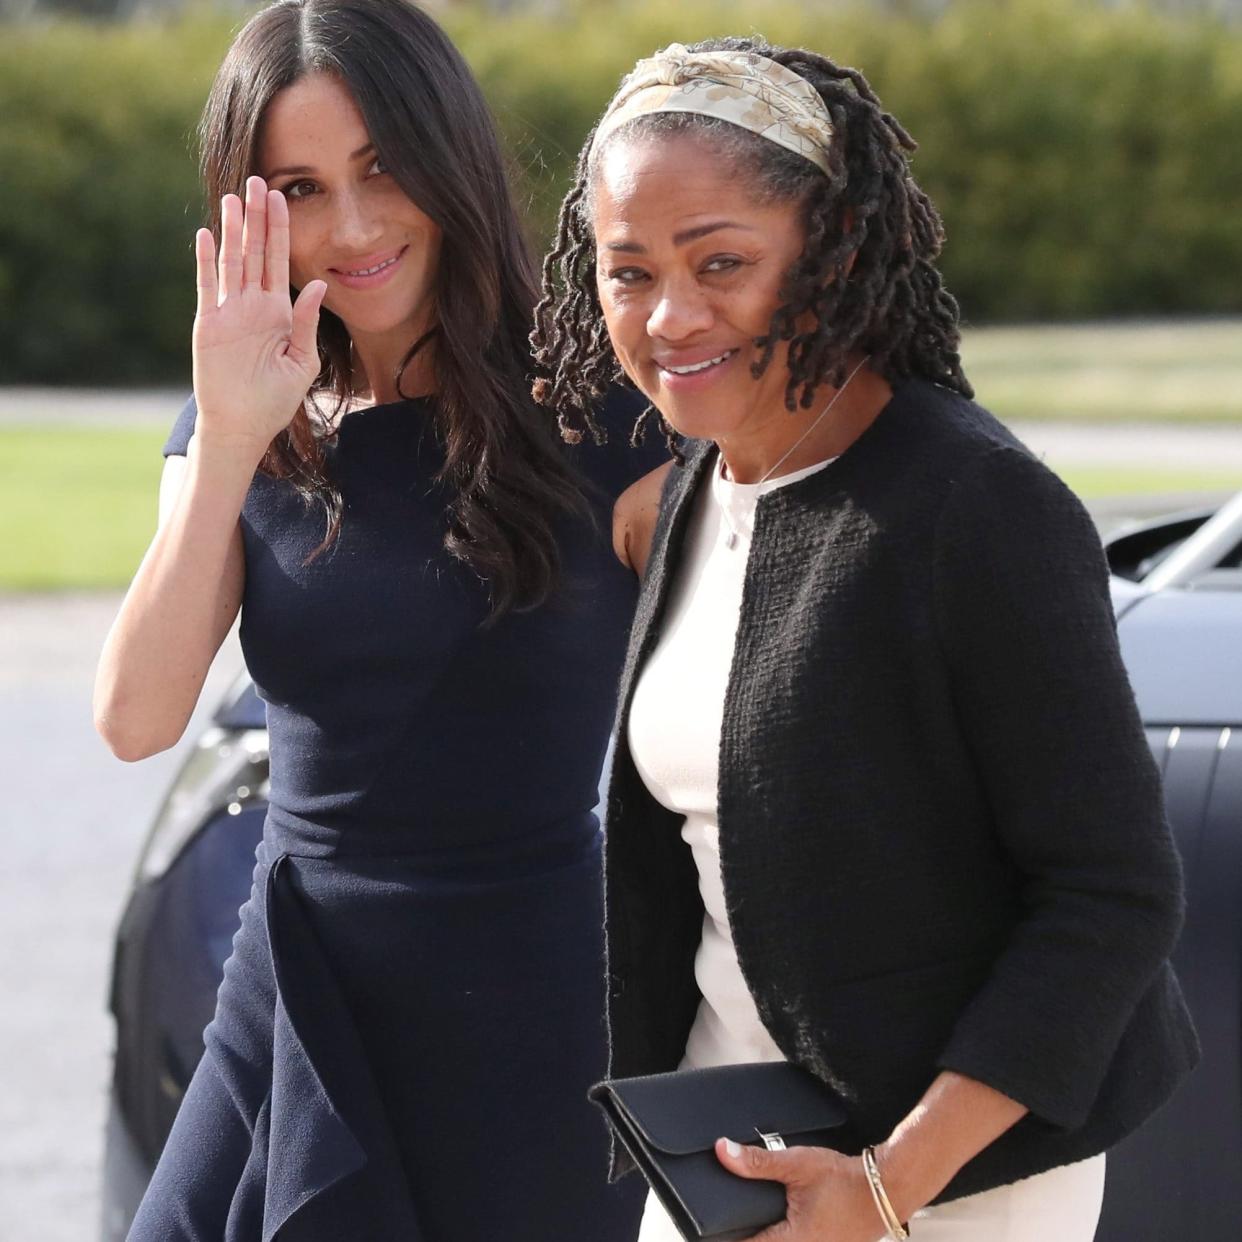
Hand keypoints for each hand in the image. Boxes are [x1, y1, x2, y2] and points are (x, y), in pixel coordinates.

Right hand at [192, 175, 327, 460]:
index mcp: (278, 312)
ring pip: (232, 262)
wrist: (243, 425)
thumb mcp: (302, 361)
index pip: (280, 262)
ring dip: (232, 230)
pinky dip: (206, 261)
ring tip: (233, 197)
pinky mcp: (209, 324)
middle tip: (259, 181)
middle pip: (255, 252)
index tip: (283, 198)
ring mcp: (229, 312)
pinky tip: (206, 235)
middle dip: (257, 218)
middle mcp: (253, 306)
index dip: (281, 230)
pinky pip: (207, 286)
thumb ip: (308, 322)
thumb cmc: (275, 399)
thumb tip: (319, 283)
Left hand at [714, 1138, 891, 1241]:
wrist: (886, 1188)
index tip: (706, 1232)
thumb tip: (723, 1152)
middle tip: (731, 1223)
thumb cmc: (846, 1179)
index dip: (723, 1239)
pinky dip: (783, 1235)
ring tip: (754, 1221)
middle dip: (748, 1236)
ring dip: (766, 1236)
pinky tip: (779, 1220)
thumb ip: (758, 1162)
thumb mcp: (797, 1165)